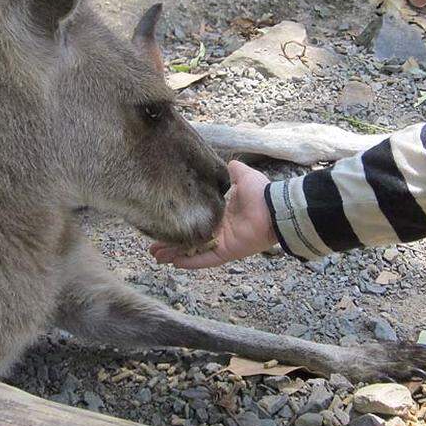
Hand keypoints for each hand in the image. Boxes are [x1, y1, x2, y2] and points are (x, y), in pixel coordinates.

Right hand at [150, 160, 278, 268]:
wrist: (274, 208)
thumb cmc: (260, 193)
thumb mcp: (242, 175)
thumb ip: (231, 170)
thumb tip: (226, 161)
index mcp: (221, 213)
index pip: (195, 221)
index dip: (179, 224)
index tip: (162, 224)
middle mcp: (219, 229)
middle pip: (189, 240)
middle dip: (170, 243)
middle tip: (152, 248)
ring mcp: (221, 242)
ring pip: (193, 251)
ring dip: (175, 254)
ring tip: (156, 257)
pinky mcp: (226, 252)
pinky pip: (205, 259)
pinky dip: (191, 262)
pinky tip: (174, 263)